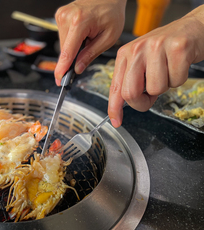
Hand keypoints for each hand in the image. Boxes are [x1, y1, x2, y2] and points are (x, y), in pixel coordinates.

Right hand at [54, 0, 126, 85]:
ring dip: (73, 47)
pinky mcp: (60, 15)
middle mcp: (67, 17)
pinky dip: (72, 40)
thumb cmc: (112, 13)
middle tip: (88, 49)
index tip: (59, 79)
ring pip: (63, 44)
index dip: (62, 68)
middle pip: (65, 49)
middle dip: (74, 56)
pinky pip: (63, 36)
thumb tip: (77, 69)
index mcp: (80, 22)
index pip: (68, 51)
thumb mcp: (108, 38)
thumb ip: (90, 54)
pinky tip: (82, 34)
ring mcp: (62, 15)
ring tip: (88, 37)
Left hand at [108, 6, 203, 127]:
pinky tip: (179, 65)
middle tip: (151, 96)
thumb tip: (126, 104)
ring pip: (156, 89)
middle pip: (131, 93)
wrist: (193, 28)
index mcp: (125, 54)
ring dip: (165, 86)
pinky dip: (179, 78)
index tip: (116, 121)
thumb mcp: (142, 62)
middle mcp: (137, 49)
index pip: (115, 87)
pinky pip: (176, 81)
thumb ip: (132, 80)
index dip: (114, 108)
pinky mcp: (178, 48)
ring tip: (167, 71)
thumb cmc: (166, 49)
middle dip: (142, 102)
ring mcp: (157, 47)